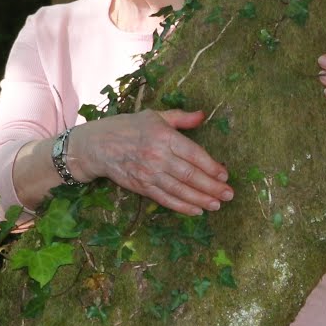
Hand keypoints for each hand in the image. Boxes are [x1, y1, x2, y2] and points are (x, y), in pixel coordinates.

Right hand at [68, 109, 231, 216]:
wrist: (97, 145)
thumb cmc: (127, 127)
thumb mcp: (154, 115)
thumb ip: (181, 117)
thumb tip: (203, 115)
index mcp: (163, 136)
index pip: (194, 154)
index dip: (211, 166)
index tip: (225, 174)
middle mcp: (158, 156)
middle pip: (191, 175)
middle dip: (212, 187)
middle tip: (229, 194)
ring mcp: (149, 173)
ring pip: (180, 190)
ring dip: (201, 199)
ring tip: (217, 205)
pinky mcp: (142, 186)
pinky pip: (166, 199)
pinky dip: (182, 207)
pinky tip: (196, 211)